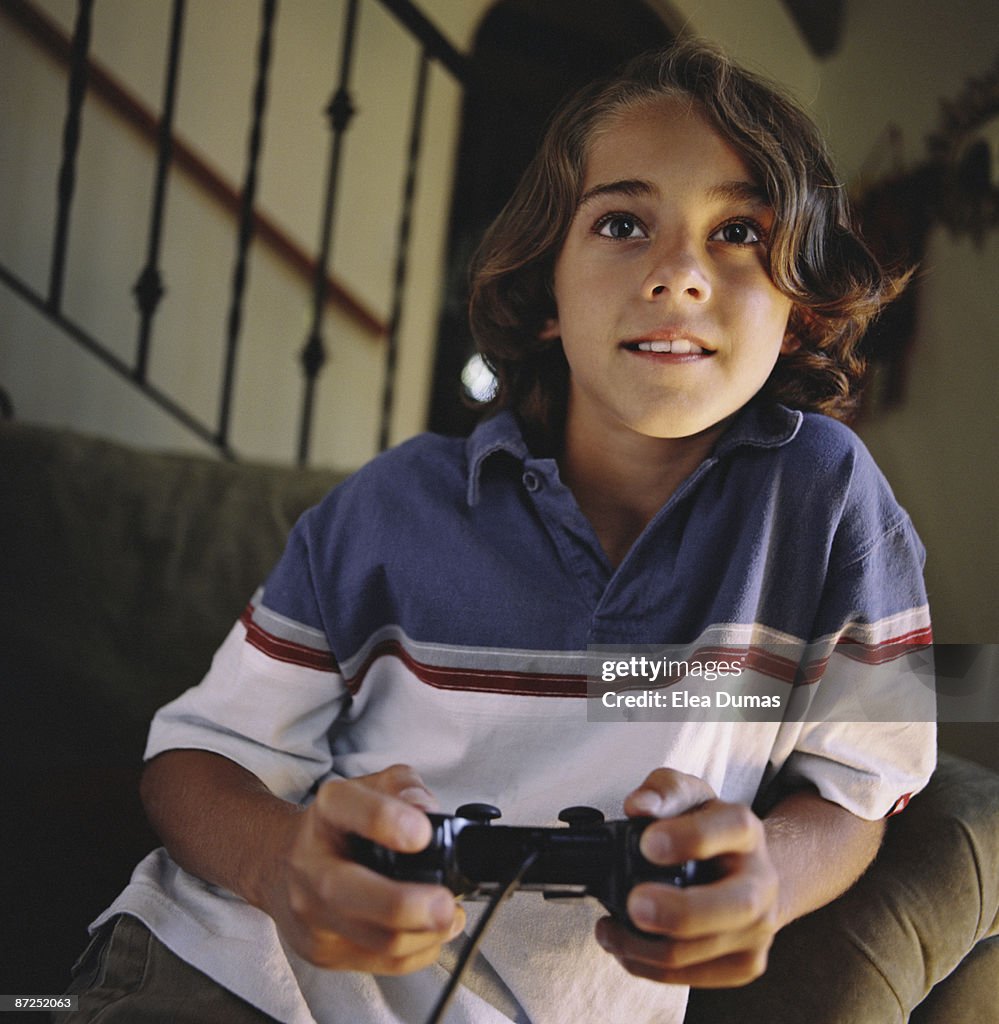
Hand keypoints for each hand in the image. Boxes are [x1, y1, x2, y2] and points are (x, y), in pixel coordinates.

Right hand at [261, 764, 464, 974]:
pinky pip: (381, 963)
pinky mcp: (323, 951)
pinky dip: (419, 950)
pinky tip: (432, 932)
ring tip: (448, 915)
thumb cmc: (338, 826)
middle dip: (405, 905)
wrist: (281, 865)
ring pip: (375, 940)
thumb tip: (427, 809)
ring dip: (425, 933)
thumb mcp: (372, 787)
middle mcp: (311, 863)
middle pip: (350, 893)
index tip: (422, 834)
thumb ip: (405, 786)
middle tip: (444, 904)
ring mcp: (312, 913)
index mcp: (328, 811)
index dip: (388, 821)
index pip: (351, 810)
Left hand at [595, 768, 778, 987]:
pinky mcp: (744, 964)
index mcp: (746, 831)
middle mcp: (762, 882)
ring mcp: (758, 929)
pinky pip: (691, 977)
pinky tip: (625, 947)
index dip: (690, 837)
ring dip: (643, 945)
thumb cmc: (704, 829)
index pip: (732, 828)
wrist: (745, 871)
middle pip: (736, 905)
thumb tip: (638, 807)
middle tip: (633, 904)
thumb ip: (662, 791)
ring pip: (701, 950)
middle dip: (680, 911)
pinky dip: (649, 966)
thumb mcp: (685, 796)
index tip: (646, 843)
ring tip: (608, 929)